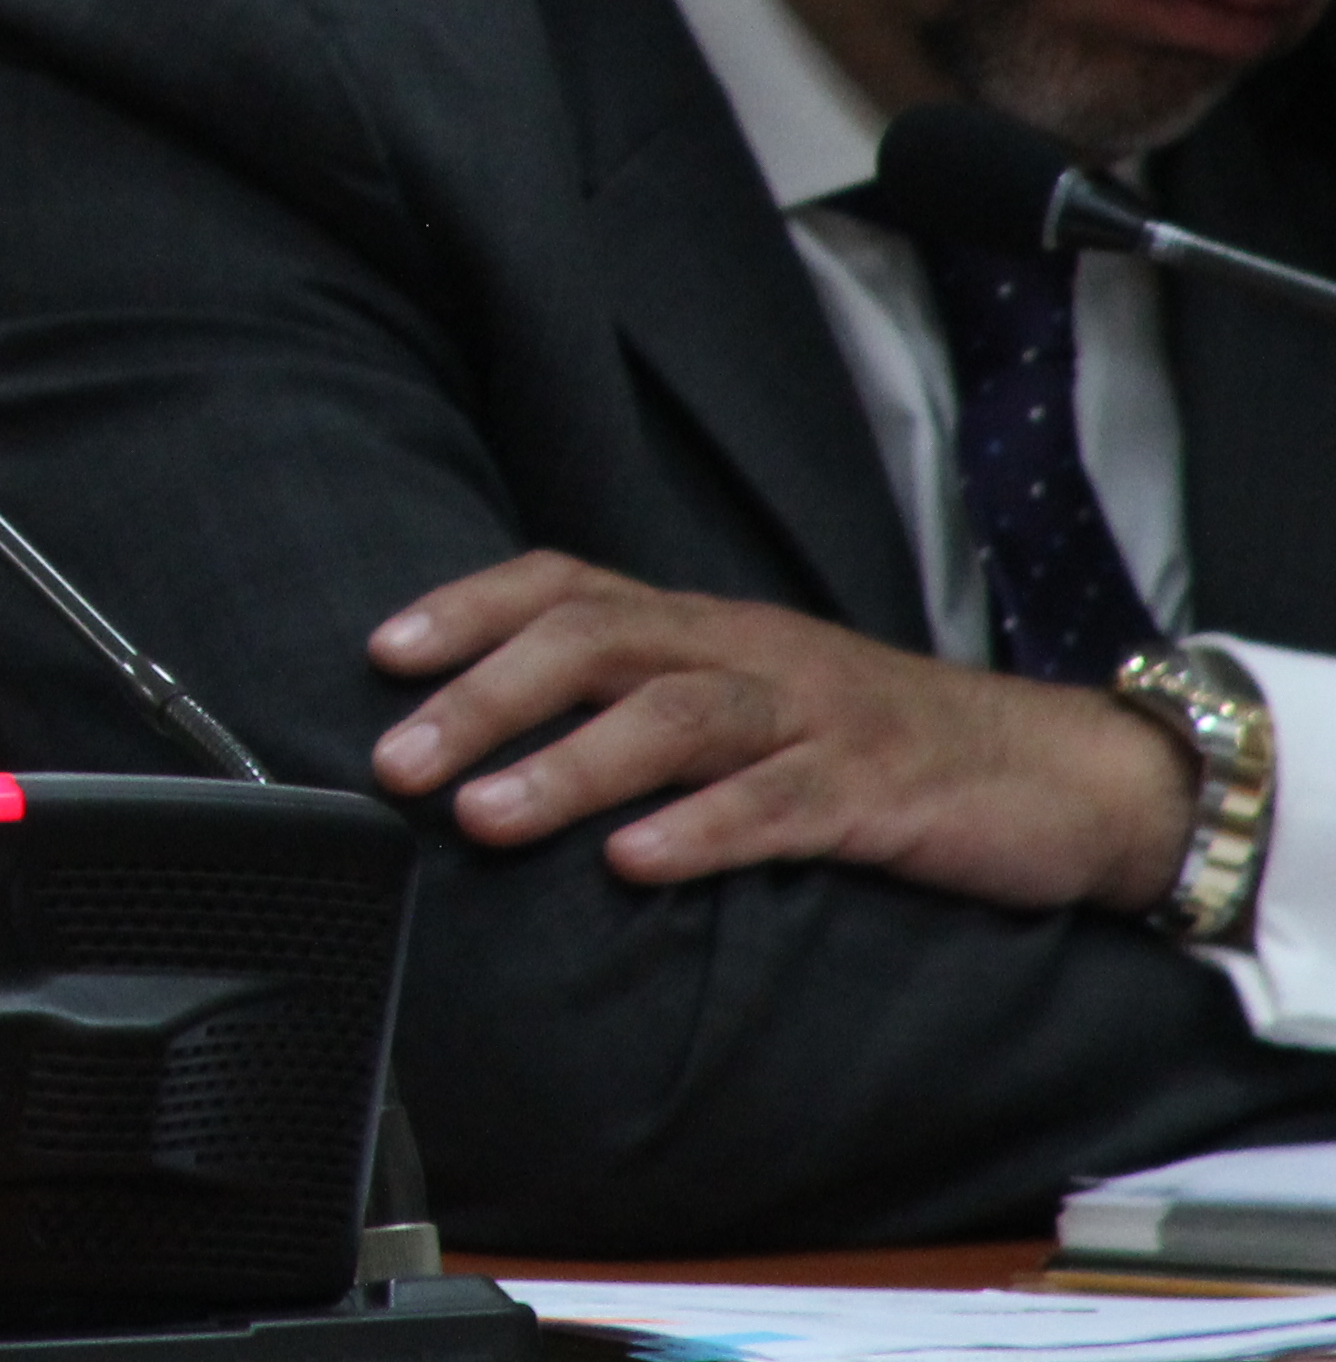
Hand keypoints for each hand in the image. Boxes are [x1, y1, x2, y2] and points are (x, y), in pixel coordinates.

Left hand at [368, 549, 1193, 910]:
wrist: (1068, 772)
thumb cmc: (877, 743)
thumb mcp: (750, 703)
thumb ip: (643, 702)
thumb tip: (494, 738)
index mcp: (706, 626)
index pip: (566, 586)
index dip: (468, 608)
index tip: (380, 651)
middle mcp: (747, 652)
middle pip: (597, 645)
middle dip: (485, 697)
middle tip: (397, 760)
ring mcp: (814, 718)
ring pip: (675, 718)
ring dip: (568, 766)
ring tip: (484, 814)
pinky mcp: (879, 793)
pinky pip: (779, 804)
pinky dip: (702, 830)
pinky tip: (636, 862)